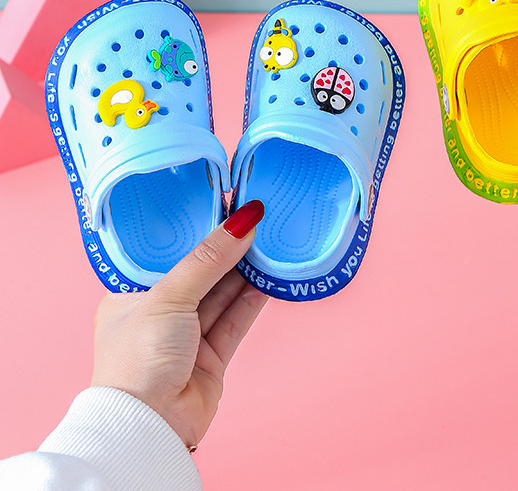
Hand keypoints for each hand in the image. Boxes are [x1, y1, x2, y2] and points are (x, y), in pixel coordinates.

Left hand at [90, 199, 266, 447]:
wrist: (148, 428)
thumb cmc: (137, 361)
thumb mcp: (170, 296)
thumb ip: (209, 258)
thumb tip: (244, 220)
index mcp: (132, 294)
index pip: (168, 252)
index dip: (197, 229)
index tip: (224, 205)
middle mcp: (159, 312)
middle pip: (201, 271)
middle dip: (227, 249)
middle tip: (256, 219)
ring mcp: (187, 335)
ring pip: (222, 293)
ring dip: (246, 271)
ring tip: (270, 241)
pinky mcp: (212, 355)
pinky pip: (236, 318)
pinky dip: (254, 298)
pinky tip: (271, 276)